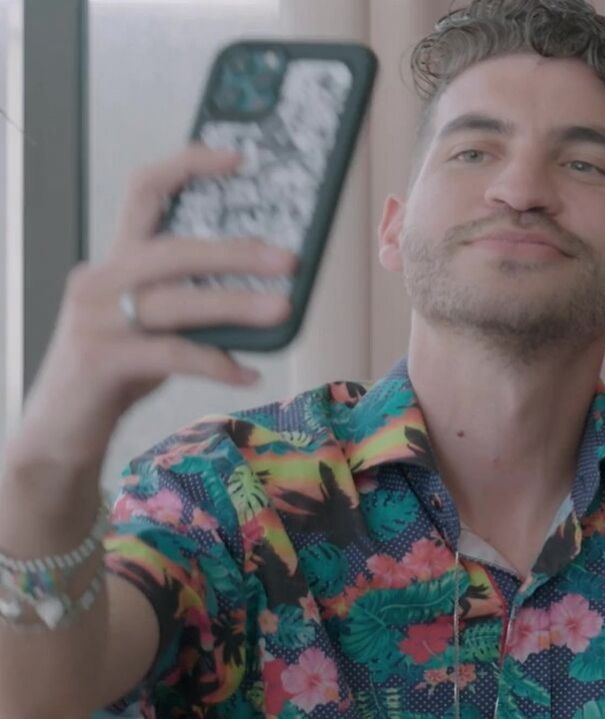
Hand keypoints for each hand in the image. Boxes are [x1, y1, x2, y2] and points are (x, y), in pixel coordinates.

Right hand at [7, 145, 296, 476]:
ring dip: (235, 304)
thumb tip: (269, 285)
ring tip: (283, 309)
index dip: (187, 166)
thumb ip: (192, 297)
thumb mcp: (154, 322)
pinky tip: (248, 373)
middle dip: (235, 251)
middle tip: (288, 259)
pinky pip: (170, 355)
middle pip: (172, 249)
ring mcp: (97, 320)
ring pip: (174, 302)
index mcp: (116, 260)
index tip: (238, 157)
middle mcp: (100, 280)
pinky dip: (214, 363)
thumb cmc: (119, 369)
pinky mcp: (101, 360)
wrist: (60, 429)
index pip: (144, 192)